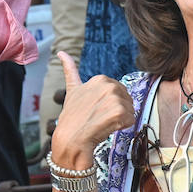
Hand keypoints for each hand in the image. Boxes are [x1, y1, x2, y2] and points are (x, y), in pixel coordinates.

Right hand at [48, 52, 134, 167]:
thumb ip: (70, 70)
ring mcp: (114, 98)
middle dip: (117, 111)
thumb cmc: (71, 118)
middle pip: (126, 100)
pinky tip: (107, 128)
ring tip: (102, 123)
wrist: (70, 139)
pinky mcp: (119, 111)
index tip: (96, 110)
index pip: (119, 93)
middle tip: (100, 118)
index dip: (110, 105)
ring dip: (119, 120)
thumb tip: (61, 52)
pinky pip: (131, 120)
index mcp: (100, 79)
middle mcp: (108, 85)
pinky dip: (122, 127)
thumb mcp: (72, 90)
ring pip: (130, 111)